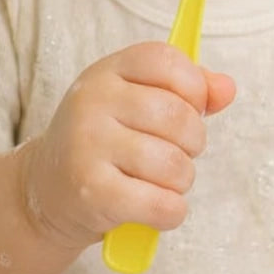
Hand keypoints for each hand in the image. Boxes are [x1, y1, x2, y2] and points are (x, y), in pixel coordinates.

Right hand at [20, 41, 234, 249]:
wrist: (46, 190)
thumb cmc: (106, 140)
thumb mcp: (137, 100)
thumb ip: (188, 90)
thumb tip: (227, 89)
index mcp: (107, 71)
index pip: (166, 61)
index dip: (194, 86)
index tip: (191, 107)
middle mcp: (91, 102)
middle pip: (178, 116)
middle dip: (194, 141)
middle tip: (179, 152)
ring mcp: (87, 146)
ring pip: (174, 164)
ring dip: (182, 180)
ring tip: (164, 181)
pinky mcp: (91, 192)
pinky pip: (161, 204)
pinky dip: (172, 212)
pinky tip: (159, 208)